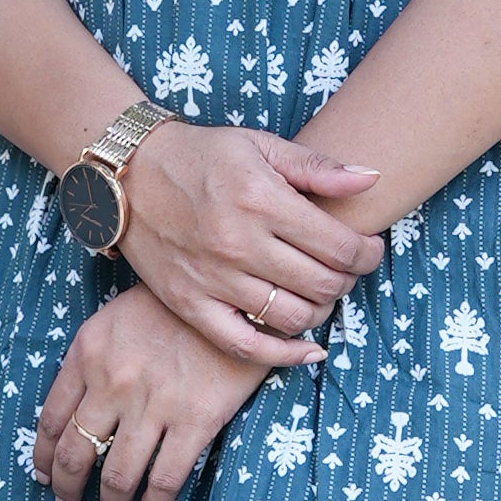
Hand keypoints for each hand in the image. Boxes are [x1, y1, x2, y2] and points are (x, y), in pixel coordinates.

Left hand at [34, 289, 275, 500]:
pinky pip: (165, 479)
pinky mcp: (194, 421)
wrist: (235, 293)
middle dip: (67, 486)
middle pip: (75, 452)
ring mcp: (153, 405)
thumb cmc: (175, 304)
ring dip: (110, 500)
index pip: (51, 418)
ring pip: (117, 474)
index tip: (44, 474)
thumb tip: (77, 407)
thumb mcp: (116, 318)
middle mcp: (112, 383)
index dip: (43, 456)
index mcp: (88, 354)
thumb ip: (92, 359)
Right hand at [116, 119, 383, 363]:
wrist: (129, 175)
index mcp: (262, 200)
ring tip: (320, 291)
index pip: (340, 246)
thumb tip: (371, 178)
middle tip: (346, 268)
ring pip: (292, 316)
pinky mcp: (191, 304)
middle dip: (348, 279)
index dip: (368, 253)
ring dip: (321, 310)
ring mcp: (214, 279)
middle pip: (323, 284)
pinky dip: (283, 355)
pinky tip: (307, 349)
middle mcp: (239, 244)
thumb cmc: (200, 156)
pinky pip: (245, 345)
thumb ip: (317, 166)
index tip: (369, 249)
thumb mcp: (259, 145)